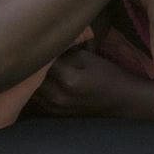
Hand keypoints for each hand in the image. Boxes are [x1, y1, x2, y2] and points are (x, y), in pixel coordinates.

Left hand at [33, 46, 153, 120]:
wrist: (122, 101)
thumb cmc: (108, 75)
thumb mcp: (88, 57)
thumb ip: (64, 52)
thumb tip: (45, 47)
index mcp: (69, 79)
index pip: (43, 59)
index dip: (39, 48)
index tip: (37, 39)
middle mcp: (59, 96)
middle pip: (33, 76)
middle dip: (32, 62)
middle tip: (31, 49)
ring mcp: (56, 108)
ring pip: (31, 89)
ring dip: (31, 77)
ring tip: (33, 64)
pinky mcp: (55, 114)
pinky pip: (36, 99)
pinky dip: (35, 88)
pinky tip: (39, 80)